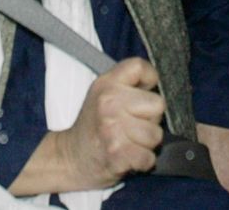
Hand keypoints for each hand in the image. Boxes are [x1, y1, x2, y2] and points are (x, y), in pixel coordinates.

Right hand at [13, 58, 164, 193]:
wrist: (71, 158)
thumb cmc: (94, 127)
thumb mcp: (103, 94)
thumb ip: (128, 84)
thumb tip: (157, 84)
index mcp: (106, 84)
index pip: (140, 67)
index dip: (150, 80)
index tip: (142, 93)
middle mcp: (109, 103)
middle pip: (158, 104)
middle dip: (150, 118)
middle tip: (131, 124)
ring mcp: (113, 129)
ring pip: (156, 134)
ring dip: (146, 143)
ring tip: (129, 141)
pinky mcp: (118, 153)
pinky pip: (149, 157)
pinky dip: (143, 162)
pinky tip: (128, 157)